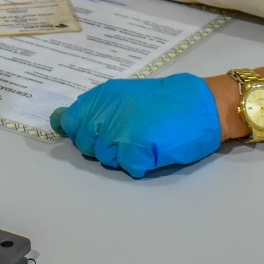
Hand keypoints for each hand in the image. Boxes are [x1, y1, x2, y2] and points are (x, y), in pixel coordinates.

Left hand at [49, 74, 221, 178]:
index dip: (79, 132)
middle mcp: (106, 113)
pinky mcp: (136, 150)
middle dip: (104, 145)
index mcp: (103, 96)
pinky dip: (141, 163)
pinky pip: (128, 167)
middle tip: (131, 134)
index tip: (92, 133)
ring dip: (123, 155)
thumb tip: (59, 120)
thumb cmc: (168, 101)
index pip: (71, 122)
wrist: (204, 104)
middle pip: (88, 144)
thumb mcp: (126, 96)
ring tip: (146, 139)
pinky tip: (155, 149)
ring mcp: (120, 132)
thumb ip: (95, 108)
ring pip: (107, 158)